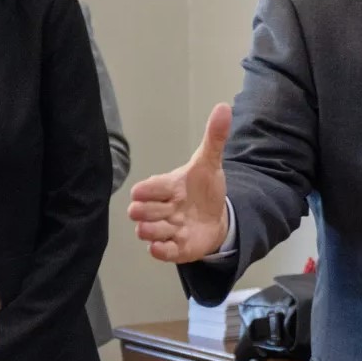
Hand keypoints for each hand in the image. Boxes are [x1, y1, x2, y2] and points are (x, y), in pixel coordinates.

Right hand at [128, 103, 230, 262]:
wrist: (216, 216)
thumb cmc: (204, 189)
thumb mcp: (210, 162)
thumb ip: (214, 137)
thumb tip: (223, 107)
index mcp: (165, 187)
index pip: (142, 189)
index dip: (149, 191)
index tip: (169, 190)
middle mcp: (161, 209)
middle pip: (138, 211)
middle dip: (150, 211)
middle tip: (171, 209)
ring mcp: (165, 229)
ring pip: (146, 232)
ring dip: (155, 230)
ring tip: (173, 225)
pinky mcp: (175, 248)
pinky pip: (160, 253)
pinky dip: (161, 250)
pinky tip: (171, 242)